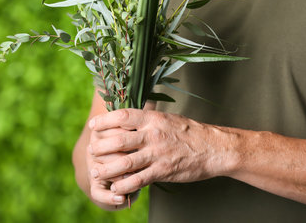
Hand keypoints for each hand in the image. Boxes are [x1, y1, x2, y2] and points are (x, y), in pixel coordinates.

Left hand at [88, 109, 237, 195]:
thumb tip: (129, 116)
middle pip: (118, 140)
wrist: (214, 148)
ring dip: (106, 169)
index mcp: (153, 119)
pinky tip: (115, 188)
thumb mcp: (168, 118)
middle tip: (91, 151)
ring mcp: (158, 154)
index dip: (105, 121)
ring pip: (125, 162)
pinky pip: (138, 179)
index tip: (93, 125)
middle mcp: (153, 135)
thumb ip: (148, 119)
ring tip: (95, 172)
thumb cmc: (190, 132)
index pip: (123, 116)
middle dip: (100, 147)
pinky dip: (124, 185)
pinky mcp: (163, 171)